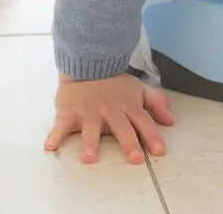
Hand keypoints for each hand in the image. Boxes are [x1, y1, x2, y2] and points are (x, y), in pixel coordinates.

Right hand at [44, 72, 173, 163]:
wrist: (88, 64)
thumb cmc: (115, 84)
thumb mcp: (139, 89)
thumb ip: (156, 103)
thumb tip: (171, 120)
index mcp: (128, 106)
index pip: (144, 121)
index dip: (152, 136)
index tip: (160, 151)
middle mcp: (111, 111)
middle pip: (121, 128)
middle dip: (129, 143)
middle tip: (135, 158)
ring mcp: (89, 113)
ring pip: (90, 129)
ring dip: (90, 142)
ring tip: (89, 157)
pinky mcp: (69, 113)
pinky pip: (61, 125)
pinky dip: (55, 135)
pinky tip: (51, 146)